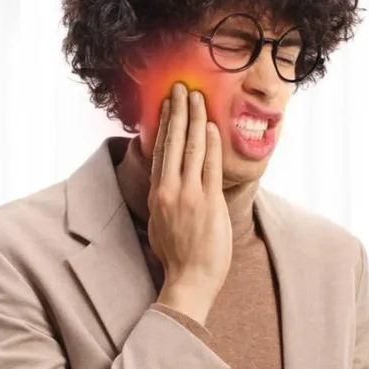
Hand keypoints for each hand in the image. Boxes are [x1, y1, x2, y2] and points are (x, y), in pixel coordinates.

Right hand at [148, 83, 230, 325]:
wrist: (189, 280)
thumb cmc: (177, 257)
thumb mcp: (160, 223)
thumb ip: (164, 200)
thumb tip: (167, 185)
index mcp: (157, 193)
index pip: (160, 150)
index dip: (164, 124)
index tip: (167, 104)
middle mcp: (170, 189)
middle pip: (173, 141)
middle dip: (178, 111)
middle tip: (182, 88)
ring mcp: (189, 194)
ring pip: (192, 147)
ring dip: (195, 118)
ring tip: (197, 97)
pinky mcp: (209, 201)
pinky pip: (211, 165)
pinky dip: (212, 143)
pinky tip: (212, 125)